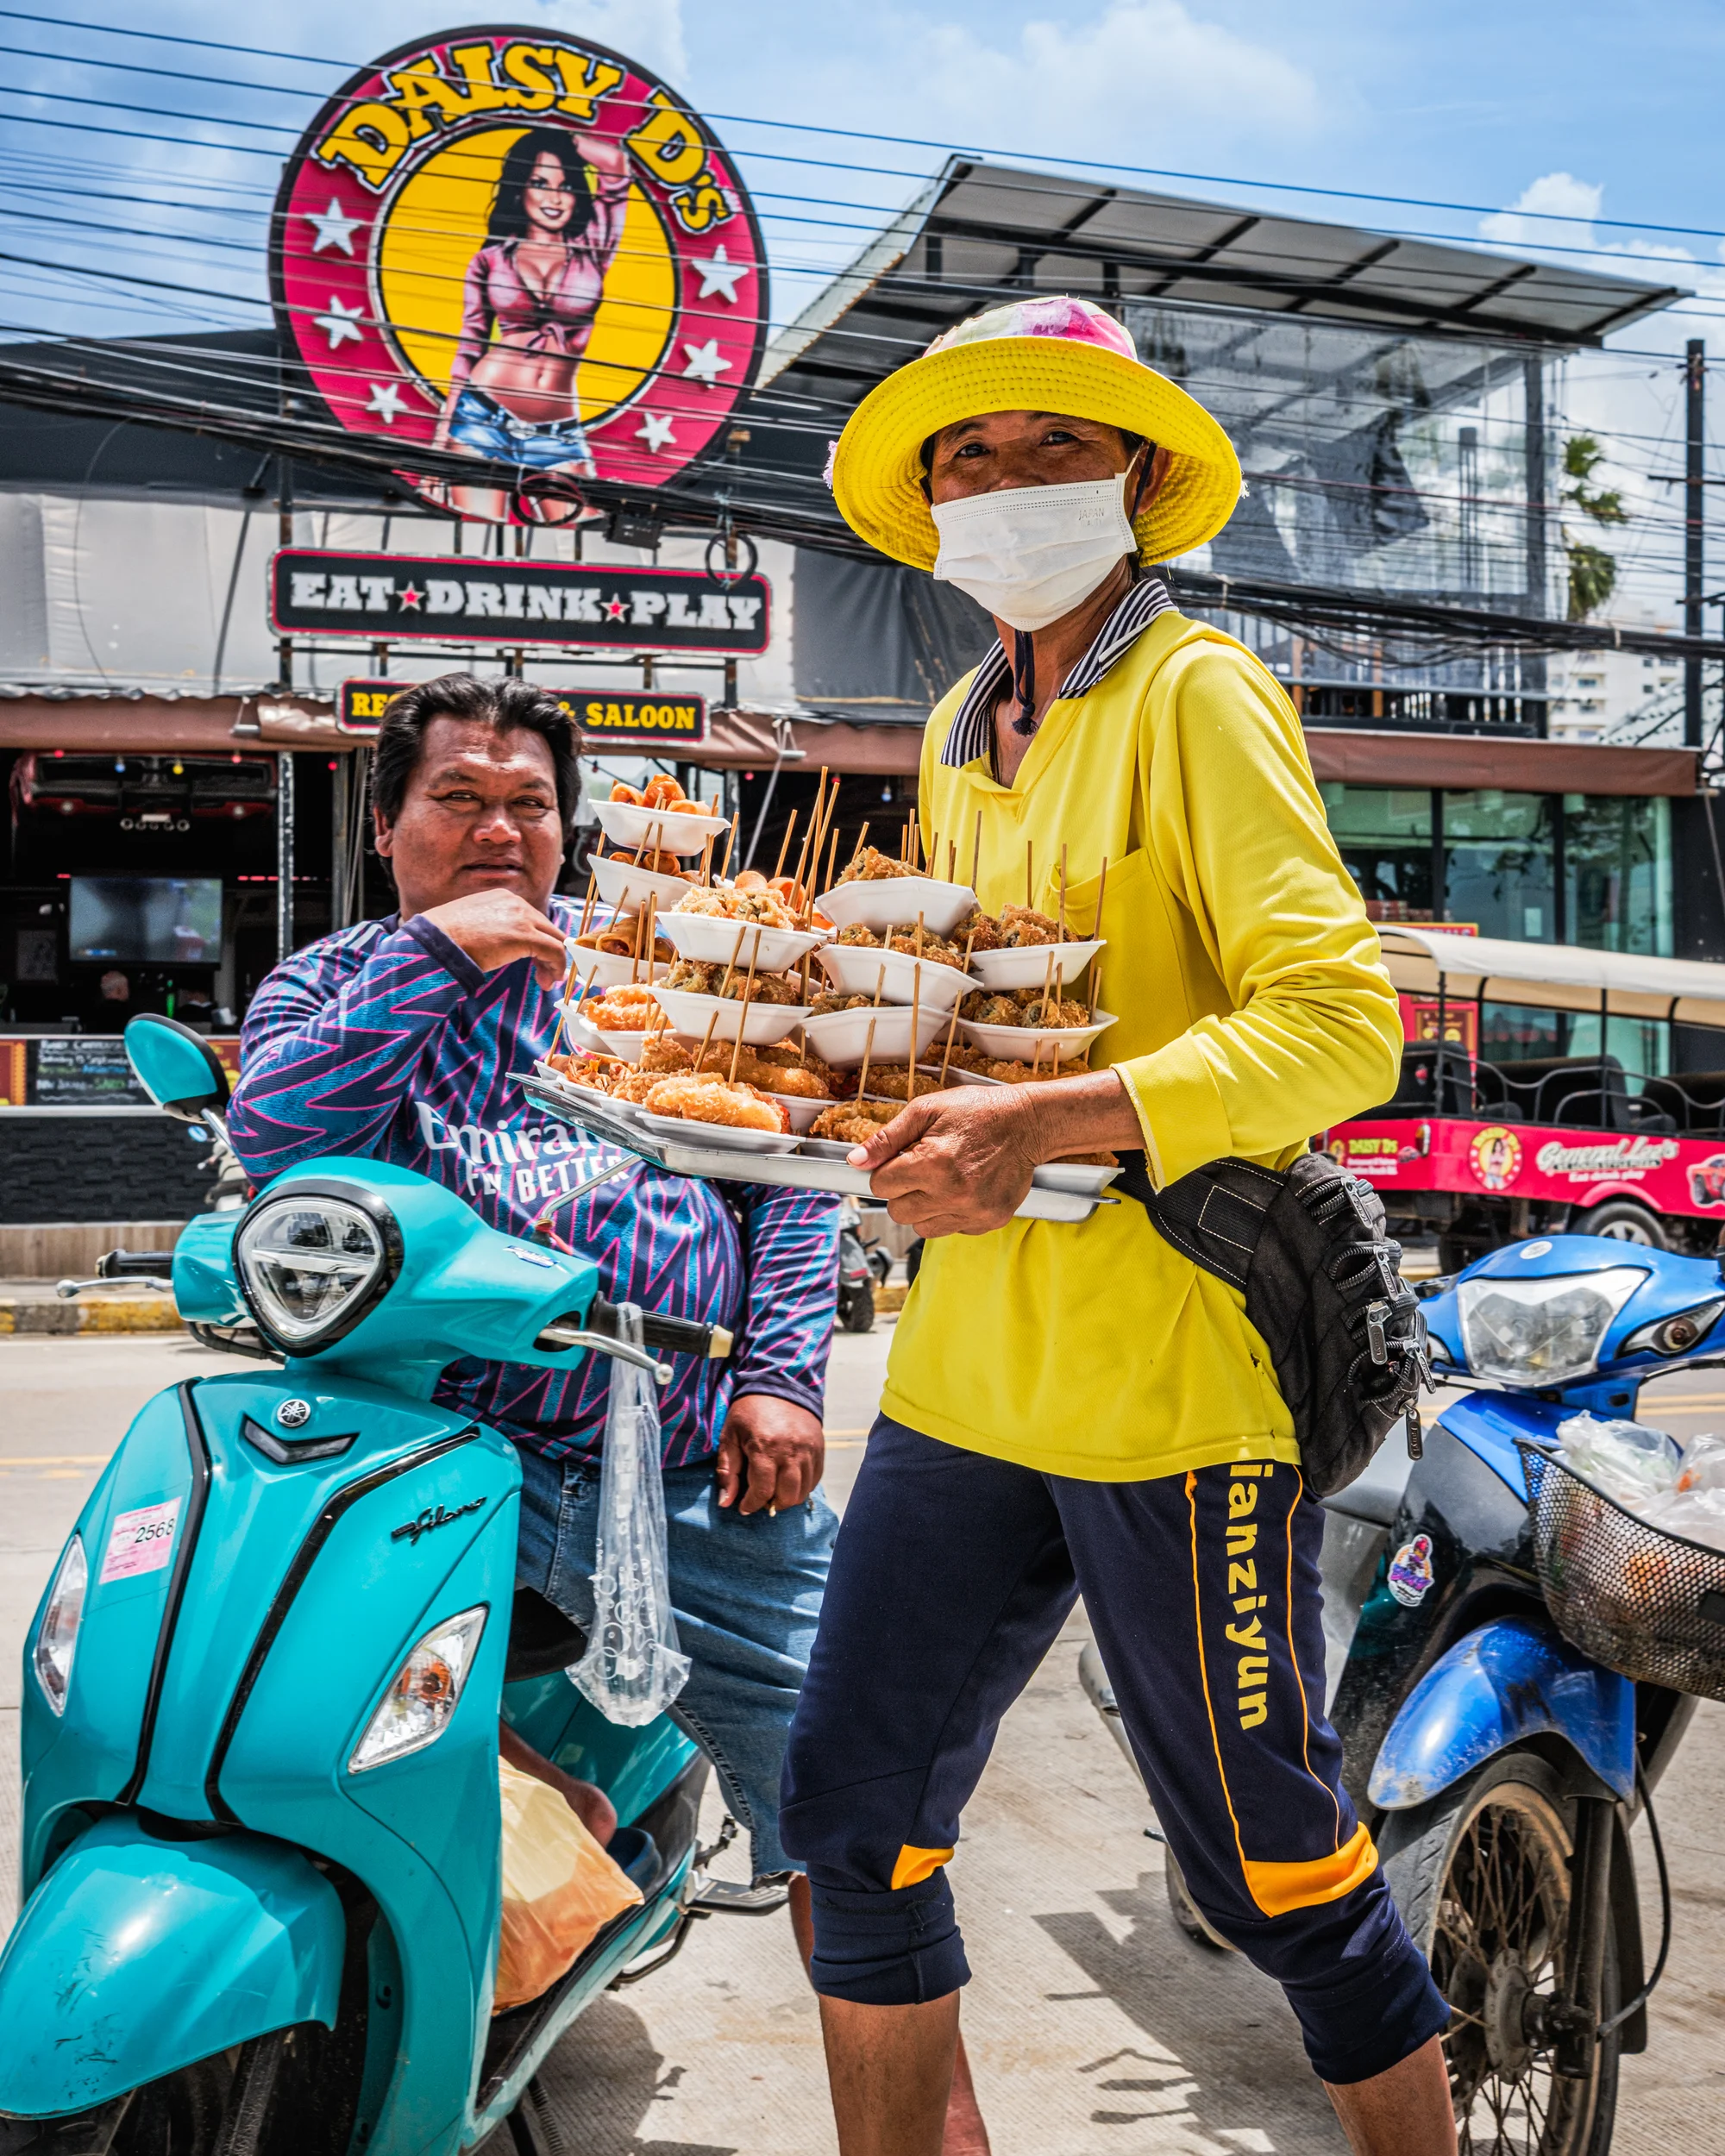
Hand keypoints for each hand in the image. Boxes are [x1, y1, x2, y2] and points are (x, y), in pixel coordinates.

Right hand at [418, 889, 567, 986]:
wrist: (435, 942)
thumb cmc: (444, 938)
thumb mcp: (472, 923)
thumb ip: (492, 927)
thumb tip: (499, 945)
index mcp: (502, 897)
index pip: (531, 918)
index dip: (537, 941)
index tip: (535, 960)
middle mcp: (515, 903)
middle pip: (547, 928)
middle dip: (549, 952)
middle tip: (544, 974)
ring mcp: (522, 917)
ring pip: (554, 939)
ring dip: (553, 962)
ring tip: (546, 980)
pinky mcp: (525, 936)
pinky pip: (555, 951)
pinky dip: (557, 967)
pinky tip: (548, 981)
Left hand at [716, 1393, 824, 1513]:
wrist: (779, 1384)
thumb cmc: (749, 1411)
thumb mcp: (730, 1436)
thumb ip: (728, 1471)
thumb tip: (726, 1502)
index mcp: (765, 1447)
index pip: (763, 1490)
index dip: (751, 1504)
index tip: (745, 1507)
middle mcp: (791, 1451)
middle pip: (787, 1496)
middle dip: (772, 1504)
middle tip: (762, 1499)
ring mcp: (808, 1450)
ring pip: (803, 1490)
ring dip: (788, 1498)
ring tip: (775, 1491)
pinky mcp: (819, 1448)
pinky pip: (815, 1479)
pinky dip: (803, 1487)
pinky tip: (789, 1481)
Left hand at [852, 1087, 1042, 1237]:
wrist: (1028, 1123)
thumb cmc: (978, 1112)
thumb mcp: (927, 1110)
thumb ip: (887, 1138)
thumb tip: (855, 1160)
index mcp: (933, 1163)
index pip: (880, 1185)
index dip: (887, 1169)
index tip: (902, 1159)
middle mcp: (952, 1193)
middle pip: (897, 1211)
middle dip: (902, 1190)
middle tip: (923, 1168)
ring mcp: (972, 1211)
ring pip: (921, 1226)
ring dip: (923, 1206)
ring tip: (942, 1180)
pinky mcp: (988, 1221)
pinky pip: (951, 1228)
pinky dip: (950, 1212)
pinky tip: (963, 1188)